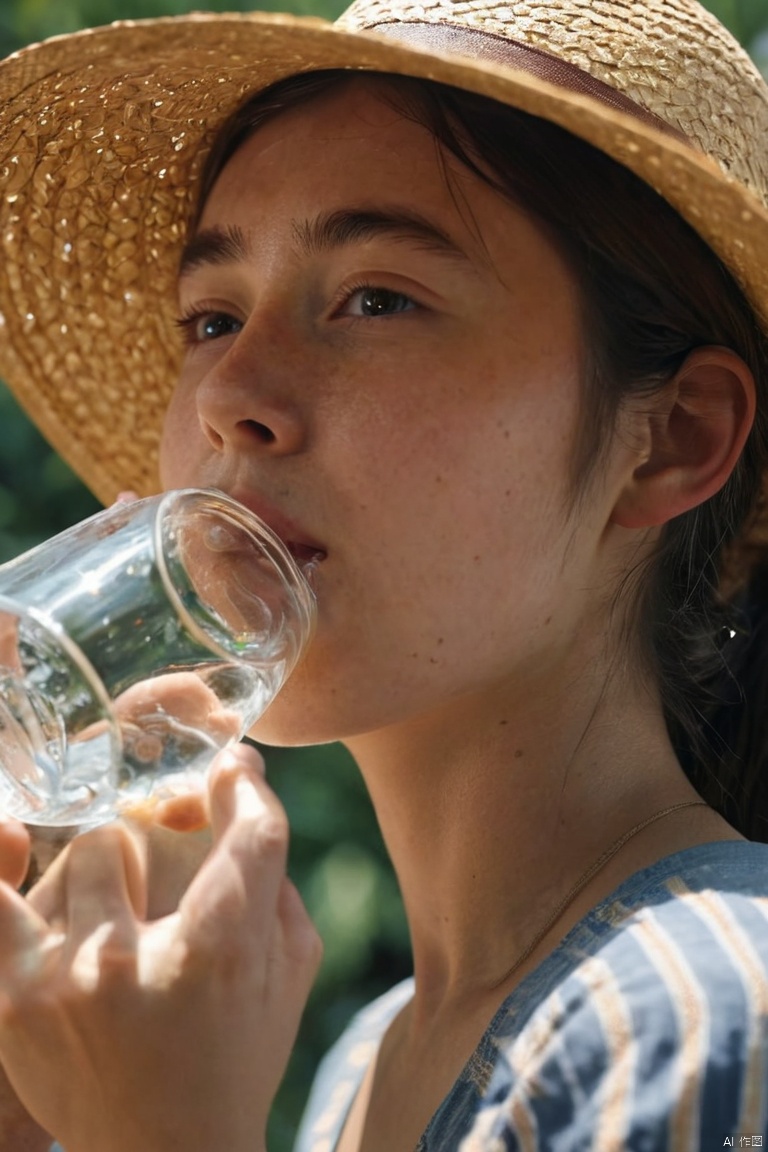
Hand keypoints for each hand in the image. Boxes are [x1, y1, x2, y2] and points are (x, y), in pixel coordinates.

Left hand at [0, 743, 321, 1151]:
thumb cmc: (234, 1054)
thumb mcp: (286, 973)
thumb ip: (276, 883)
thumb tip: (240, 797)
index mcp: (221, 953)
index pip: (247, 833)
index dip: (242, 786)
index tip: (232, 768)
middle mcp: (137, 960)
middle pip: (130, 834)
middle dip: (150, 844)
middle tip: (153, 872)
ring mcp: (67, 978)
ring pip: (79, 852)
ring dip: (101, 870)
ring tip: (108, 905)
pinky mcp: (14, 999)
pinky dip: (2, 859)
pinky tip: (11, 836)